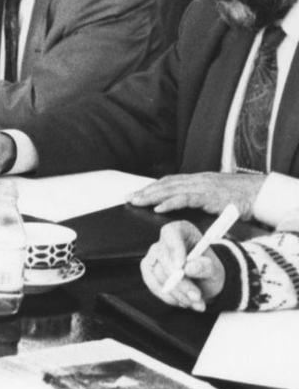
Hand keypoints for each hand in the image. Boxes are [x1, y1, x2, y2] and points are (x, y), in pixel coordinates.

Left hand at [128, 172, 263, 216]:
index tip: (136, 193)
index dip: (152, 187)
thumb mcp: (214, 195)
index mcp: (196, 180)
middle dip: (146, 191)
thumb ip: (199, 198)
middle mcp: (196, 180)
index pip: (169, 182)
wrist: (258, 192)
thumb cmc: (238, 196)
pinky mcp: (209, 196)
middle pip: (165, 184)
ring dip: (152, 196)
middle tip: (129, 198)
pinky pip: (186, 198)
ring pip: (171, 189)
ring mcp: (202, 186)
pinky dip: (170, 202)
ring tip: (137, 202)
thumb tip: (184, 205)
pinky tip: (159, 208)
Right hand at [141, 221, 225, 310]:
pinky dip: (169, 297)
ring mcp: (154, 255)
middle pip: (164, 259)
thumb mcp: (215, 269)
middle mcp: (164, 241)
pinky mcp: (148, 271)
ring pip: (159, 275)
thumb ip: (205, 266)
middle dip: (180, 282)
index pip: (171, 233)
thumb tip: (189, 268)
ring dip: (178, 293)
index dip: (174, 249)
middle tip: (196, 296)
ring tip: (196, 302)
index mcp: (181, 230)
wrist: (205, 283)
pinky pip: (153, 285)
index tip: (181, 267)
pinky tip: (183, 301)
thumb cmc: (209, 270)